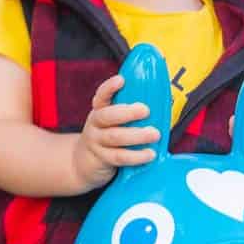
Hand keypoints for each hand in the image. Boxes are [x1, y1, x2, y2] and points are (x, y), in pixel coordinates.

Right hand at [72, 74, 159, 189]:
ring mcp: (96, 142)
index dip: (110, 88)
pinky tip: (150, 154)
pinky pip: (119, 157)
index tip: (122, 80)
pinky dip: (136, 156)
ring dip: (137, 135)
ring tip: (155, 134)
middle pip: (107, 116)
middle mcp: (95, 124)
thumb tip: (160, 104)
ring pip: (115, 137)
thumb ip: (129, 114)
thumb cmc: (108, 137)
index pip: (102, 96)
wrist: (83, 163)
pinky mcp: (102, 159)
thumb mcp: (113, 122)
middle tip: (146, 110)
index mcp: (100, 110)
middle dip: (127, 112)